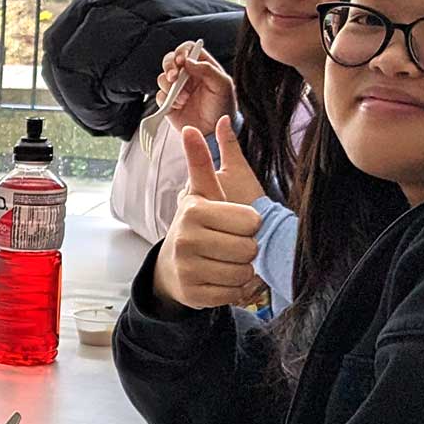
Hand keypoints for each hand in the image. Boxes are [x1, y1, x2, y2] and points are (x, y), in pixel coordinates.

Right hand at [152, 117, 267, 310]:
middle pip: (249, 249)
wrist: (171, 267)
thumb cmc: (197, 225)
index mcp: (194, 211)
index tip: (233, 224)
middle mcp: (187, 239)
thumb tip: (191, 128)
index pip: (252, 222)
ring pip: (244, 273)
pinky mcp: (193, 294)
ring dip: (242, 270)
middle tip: (230, 245)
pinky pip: (234, 294)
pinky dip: (234, 289)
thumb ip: (200, 162)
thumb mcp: (201, 193)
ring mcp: (187, 269)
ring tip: (225, 262)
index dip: (250, 225)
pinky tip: (220, 279)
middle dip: (247, 249)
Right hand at [155, 42, 236, 134]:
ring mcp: (177, 88)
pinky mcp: (168, 102)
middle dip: (169, 67)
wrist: (214, 132)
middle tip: (174, 77)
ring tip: (184, 99)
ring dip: (170, 88)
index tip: (181, 61)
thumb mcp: (223, 86)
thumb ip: (208, 70)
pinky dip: (167, 100)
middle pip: (170, 60)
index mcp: (202, 67)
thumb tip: (189, 60)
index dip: (182, 51)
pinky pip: (159, 95)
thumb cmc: (223, 108)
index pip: (188, 49)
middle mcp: (187, 75)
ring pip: (162, 78)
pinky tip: (178, 106)